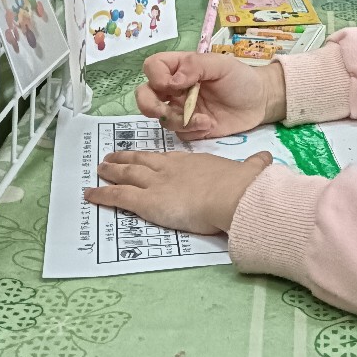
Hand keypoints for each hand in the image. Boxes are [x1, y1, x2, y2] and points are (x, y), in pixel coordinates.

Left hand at [85, 149, 272, 233]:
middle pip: (141, 160)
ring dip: (110, 171)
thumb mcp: (249, 170)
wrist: (232, 194)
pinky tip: (90, 195)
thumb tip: (266, 161)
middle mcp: (169, 168)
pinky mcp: (146, 201)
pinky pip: (119, 196)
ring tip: (98, 170)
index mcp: (191, 161)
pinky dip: (102, 195)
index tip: (144, 155)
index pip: (166, 157)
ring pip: (126, 174)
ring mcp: (156, 183)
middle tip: (110, 157)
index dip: (152, 157)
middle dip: (125, 158)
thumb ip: (254, 165)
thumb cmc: (240, 184)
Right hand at [135, 51, 286, 140]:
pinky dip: (192, 130)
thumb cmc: (241, 78)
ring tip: (204, 120)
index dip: (156, 76)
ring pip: (161, 118)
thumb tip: (172, 81)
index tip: (173, 85)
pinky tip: (209, 125)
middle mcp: (175, 89)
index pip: (153, 67)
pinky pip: (178, 133)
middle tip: (163, 111)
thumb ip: (196, 66)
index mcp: (180, 68)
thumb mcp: (222, 65)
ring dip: (179, 121)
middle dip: (149, 105)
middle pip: (144, 95)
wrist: (260, 103)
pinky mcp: (190, 128)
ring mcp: (181, 110)